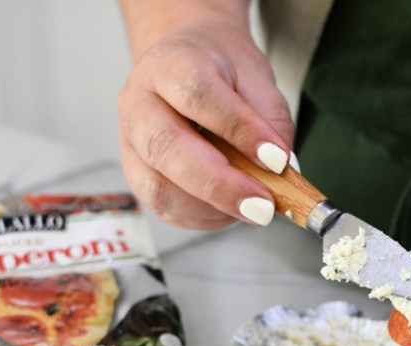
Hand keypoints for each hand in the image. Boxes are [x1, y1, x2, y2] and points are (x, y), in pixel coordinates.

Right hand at [118, 10, 293, 229]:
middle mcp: (139, 103)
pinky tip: (231, 208)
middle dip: (219, 185)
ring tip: (252, 208)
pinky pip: (165, 208)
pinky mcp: (137, 175)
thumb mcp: (256, 77)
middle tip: (263, 206)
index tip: (276, 159)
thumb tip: (279, 168)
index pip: (198, 95)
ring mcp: (131, 143)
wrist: (185, 62)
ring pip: (158, 187)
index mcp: (169, 65)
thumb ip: (271, 118)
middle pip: (167, 148)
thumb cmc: (221, 71)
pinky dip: (204, 217)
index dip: (239, 130)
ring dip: (211, 208)